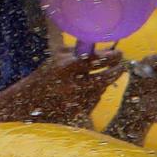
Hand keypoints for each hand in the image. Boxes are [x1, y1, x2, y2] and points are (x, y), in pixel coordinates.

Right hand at [2, 48, 124, 123]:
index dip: (110, 57)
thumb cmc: (49, 70)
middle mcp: (71, 84)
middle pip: (102, 79)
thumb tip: (100, 46)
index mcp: (65, 66)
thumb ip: (77, 51)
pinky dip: (97, 91)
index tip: (119, 53)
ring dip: (107, 80)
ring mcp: (75, 99)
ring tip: (111, 73)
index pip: (93, 60)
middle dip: (115, 71)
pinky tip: (94, 86)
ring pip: (101, 89)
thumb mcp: (59, 55)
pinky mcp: (77, 110)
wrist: (34, 95)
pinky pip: (95, 99)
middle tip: (122, 65)